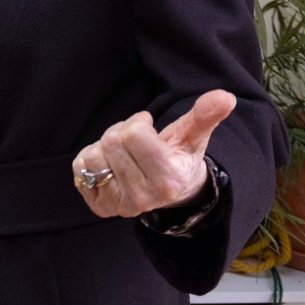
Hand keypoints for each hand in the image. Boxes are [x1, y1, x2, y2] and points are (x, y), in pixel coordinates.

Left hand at [72, 90, 235, 217]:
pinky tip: (110, 165)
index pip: (133, 133)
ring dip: (105, 146)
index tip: (148, 128)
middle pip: (111, 141)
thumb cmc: (180, 156)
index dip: (138, 122)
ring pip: (93, 155)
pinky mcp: (100, 207)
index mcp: (168, 178)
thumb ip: (206, 115)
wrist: (171, 191)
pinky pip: (79, 170)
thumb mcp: (193, 135)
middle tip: (136, 141)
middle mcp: (144, 198)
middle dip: (122, 132)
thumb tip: (225, 96)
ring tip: (124, 153)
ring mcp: (120, 205)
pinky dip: (90, 160)